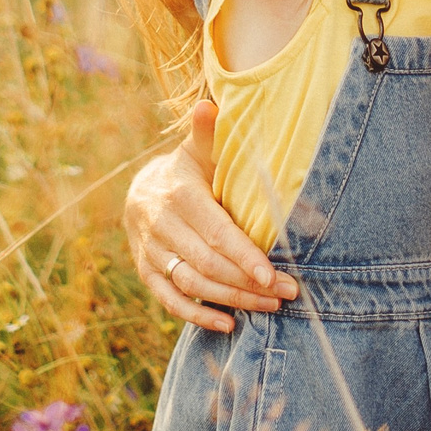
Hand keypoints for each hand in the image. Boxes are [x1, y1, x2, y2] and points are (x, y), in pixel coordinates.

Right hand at [124, 101, 296, 332]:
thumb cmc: (189, 169)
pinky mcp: (146, 272)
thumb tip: (209, 105)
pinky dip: (197, 316)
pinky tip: (228, 325)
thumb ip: (209, 133)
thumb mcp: (199, 148)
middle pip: (207, 263)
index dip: (243, 255)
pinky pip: (170, 300)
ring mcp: (150, 251)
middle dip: (248, 282)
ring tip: (270, 306)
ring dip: (232, 299)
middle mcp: (160, 225)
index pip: (214, 231)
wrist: (143, 190)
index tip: (273, 274)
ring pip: (192, 284)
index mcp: (178, 194)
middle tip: (287, 292)